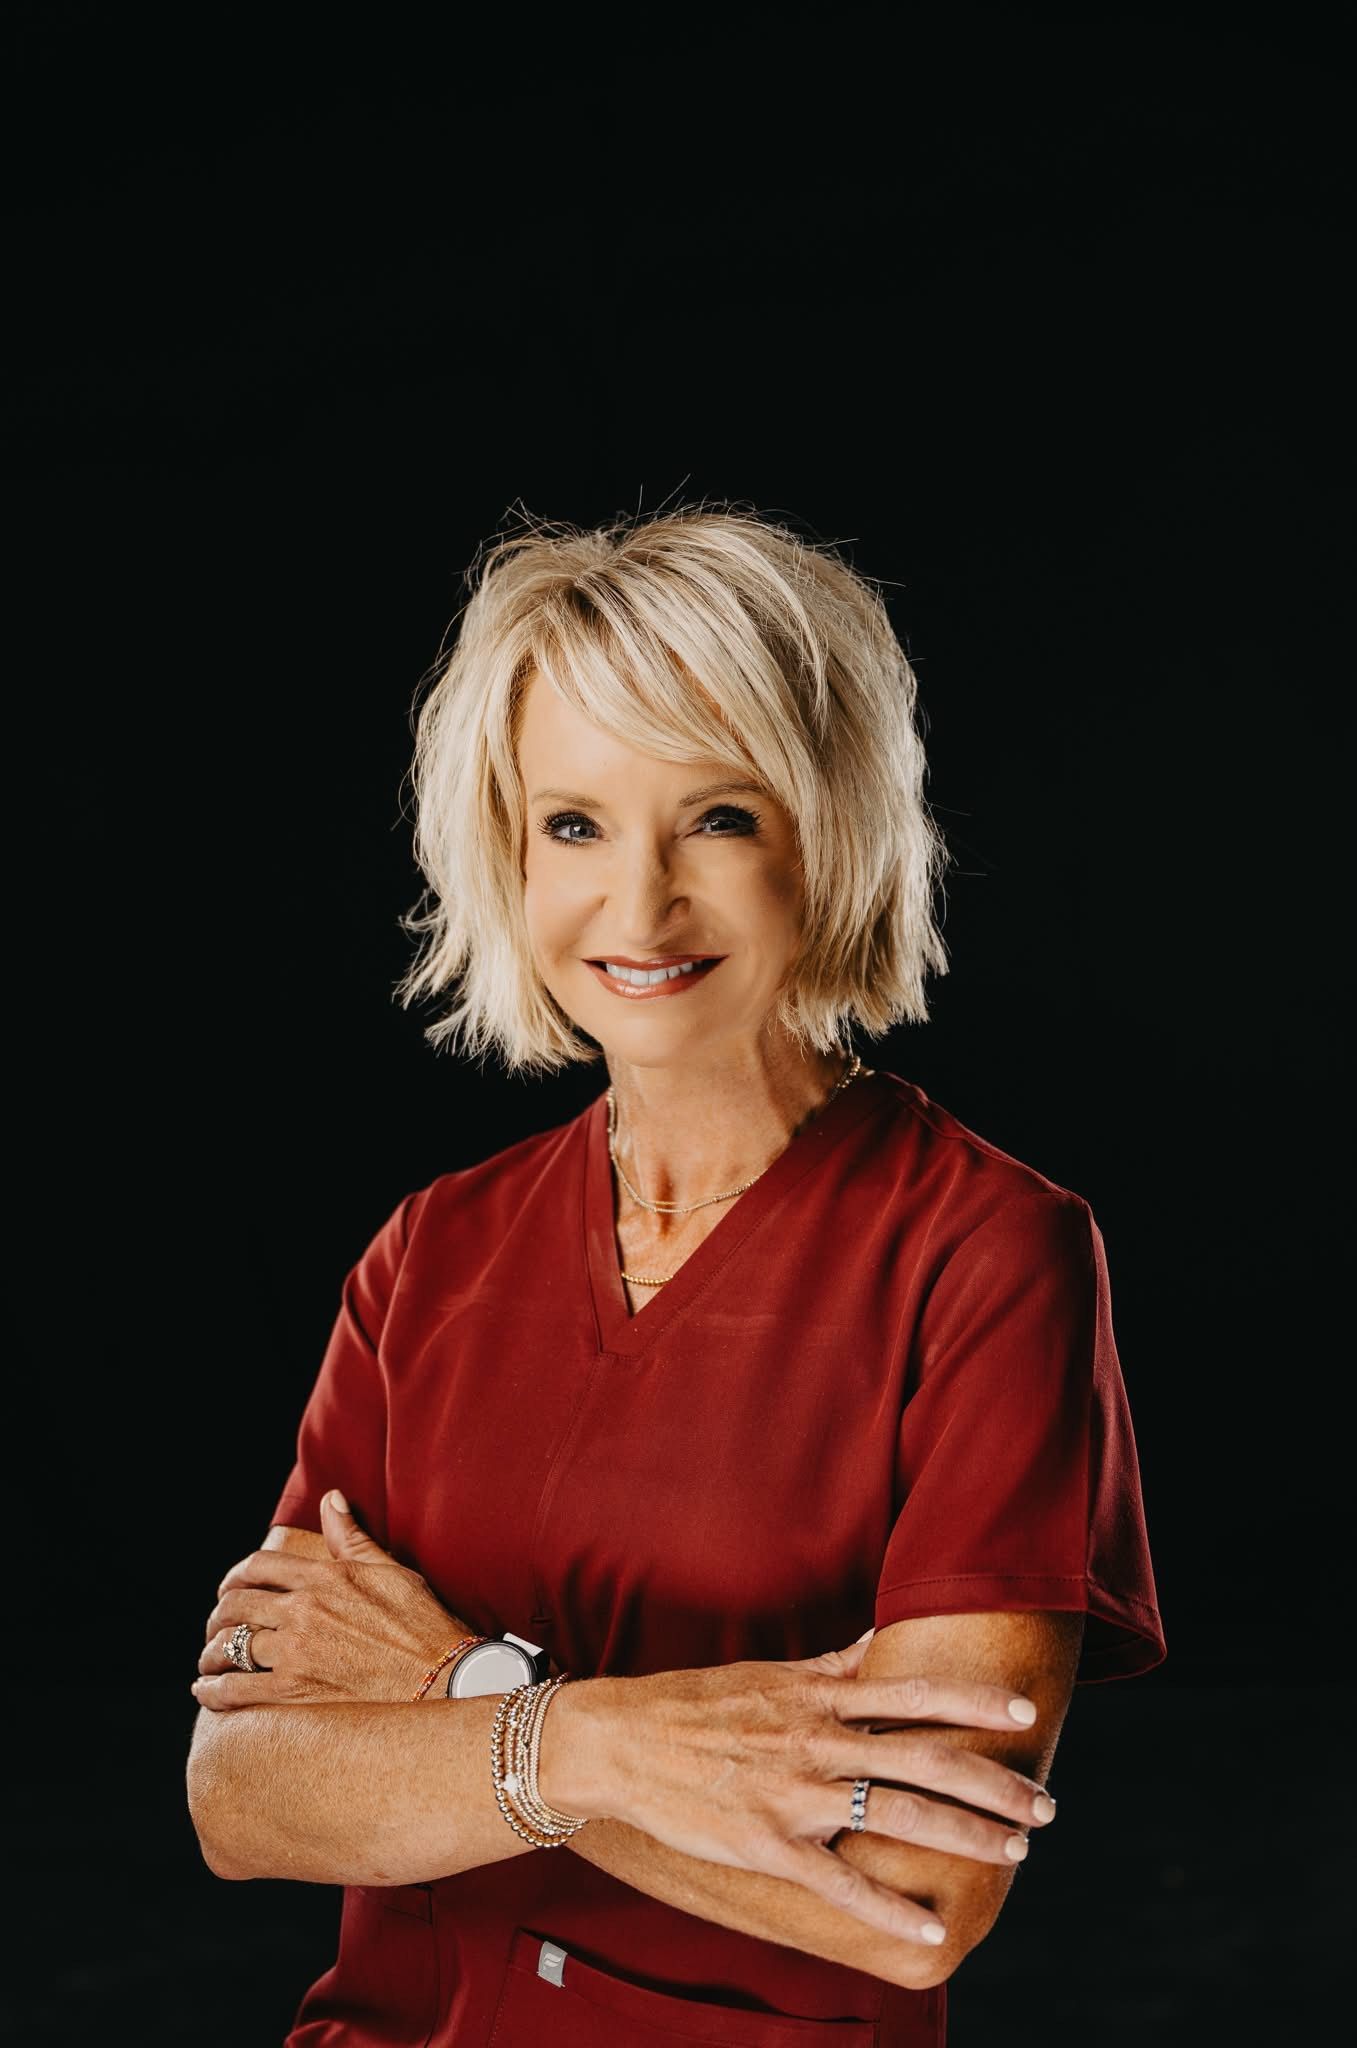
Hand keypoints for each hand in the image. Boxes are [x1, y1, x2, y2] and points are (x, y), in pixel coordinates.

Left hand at [193, 1491, 469, 1708]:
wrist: (440, 1678)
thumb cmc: (421, 1624)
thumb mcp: (390, 1571)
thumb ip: (352, 1537)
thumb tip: (332, 1499)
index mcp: (323, 1577)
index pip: (258, 1567)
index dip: (235, 1577)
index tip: (230, 1588)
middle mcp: (302, 1611)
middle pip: (236, 1605)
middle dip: (218, 1615)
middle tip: (216, 1626)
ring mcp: (295, 1653)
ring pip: (231, 1646)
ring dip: (212, 1652)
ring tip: (210, 1660)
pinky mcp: (295, 1693)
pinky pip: (236, 1689)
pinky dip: (212, 1689)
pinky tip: (206, 1690)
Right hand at [547, 1632, 1056, 1950]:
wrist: (620, 1741)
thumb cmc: (694, 1702)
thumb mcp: (770, 1671)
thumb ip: (833, 1663)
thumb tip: (881, 1638)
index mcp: (817, 1697)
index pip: (912, 1693)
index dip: (973, 1703)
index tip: (1023, 1714)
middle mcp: (817, 1741)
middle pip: (925, 1759)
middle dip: (994, 1785)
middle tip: (1045, 1807)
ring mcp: (795, 1794)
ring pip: (899, 1814)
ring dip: (965, 1837)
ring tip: (1014, 1853)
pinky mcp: (769, 1845)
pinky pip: (841, 1882)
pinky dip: (890, 1909)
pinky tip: (930, 1928)